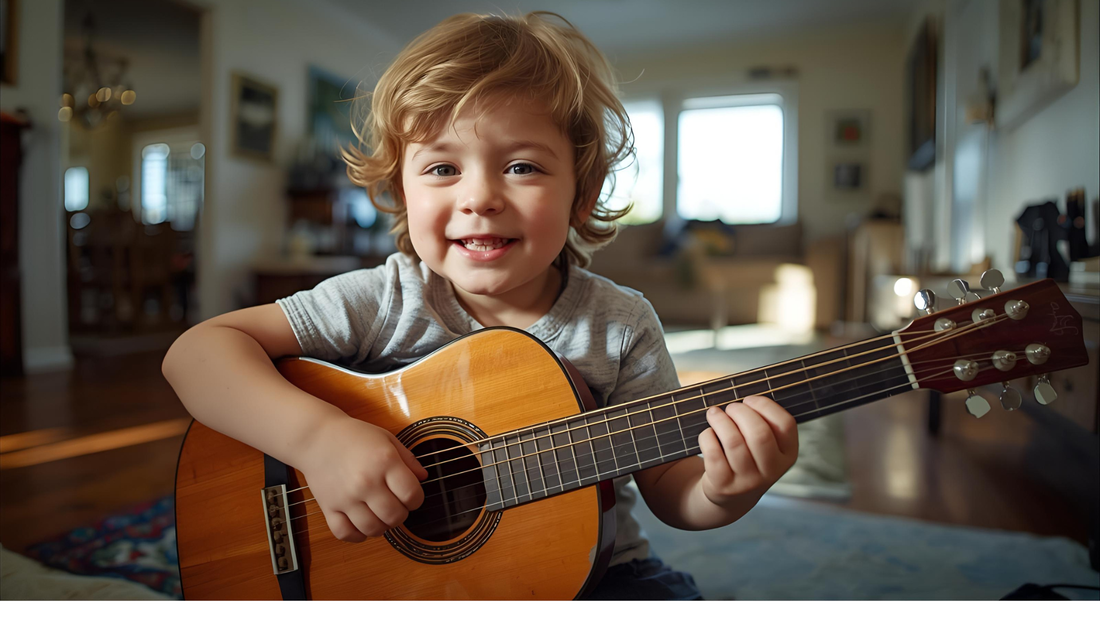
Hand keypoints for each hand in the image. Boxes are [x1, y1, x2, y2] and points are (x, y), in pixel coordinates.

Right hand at [298, 415, 428, 541]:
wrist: (317, 437)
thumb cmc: (353, 436)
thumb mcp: (386, 439)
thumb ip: (408, 459)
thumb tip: (423, 477)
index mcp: (384, 462)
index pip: (411, 494)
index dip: (416, 499)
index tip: (411, 496)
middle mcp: (366, 482)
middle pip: (395, 516)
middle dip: (401, 514)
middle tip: (395, 505)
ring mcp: (346, 497)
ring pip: (373, 529)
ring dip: (382, 526)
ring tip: (380, 514)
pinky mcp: (328, 507)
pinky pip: (344, 533)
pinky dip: (356, 535)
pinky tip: (361, 524)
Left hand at [698, 396, 797, 506]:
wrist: (729, 497)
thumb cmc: (747, 457)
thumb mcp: (765, 446)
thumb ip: (763, 422)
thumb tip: (744, 392)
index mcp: (787, 455)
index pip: (785, 424)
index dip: (765, 405)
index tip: (749, 399)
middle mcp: (771, 471)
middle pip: (759, 433)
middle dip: (740, 412)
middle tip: (730, 408)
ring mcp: (747, 481)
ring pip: (733, 442)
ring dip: (720, 420)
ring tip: (714, 413)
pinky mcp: (723, 486)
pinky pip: (713, 453)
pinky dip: (707, 436)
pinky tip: (707, 434)